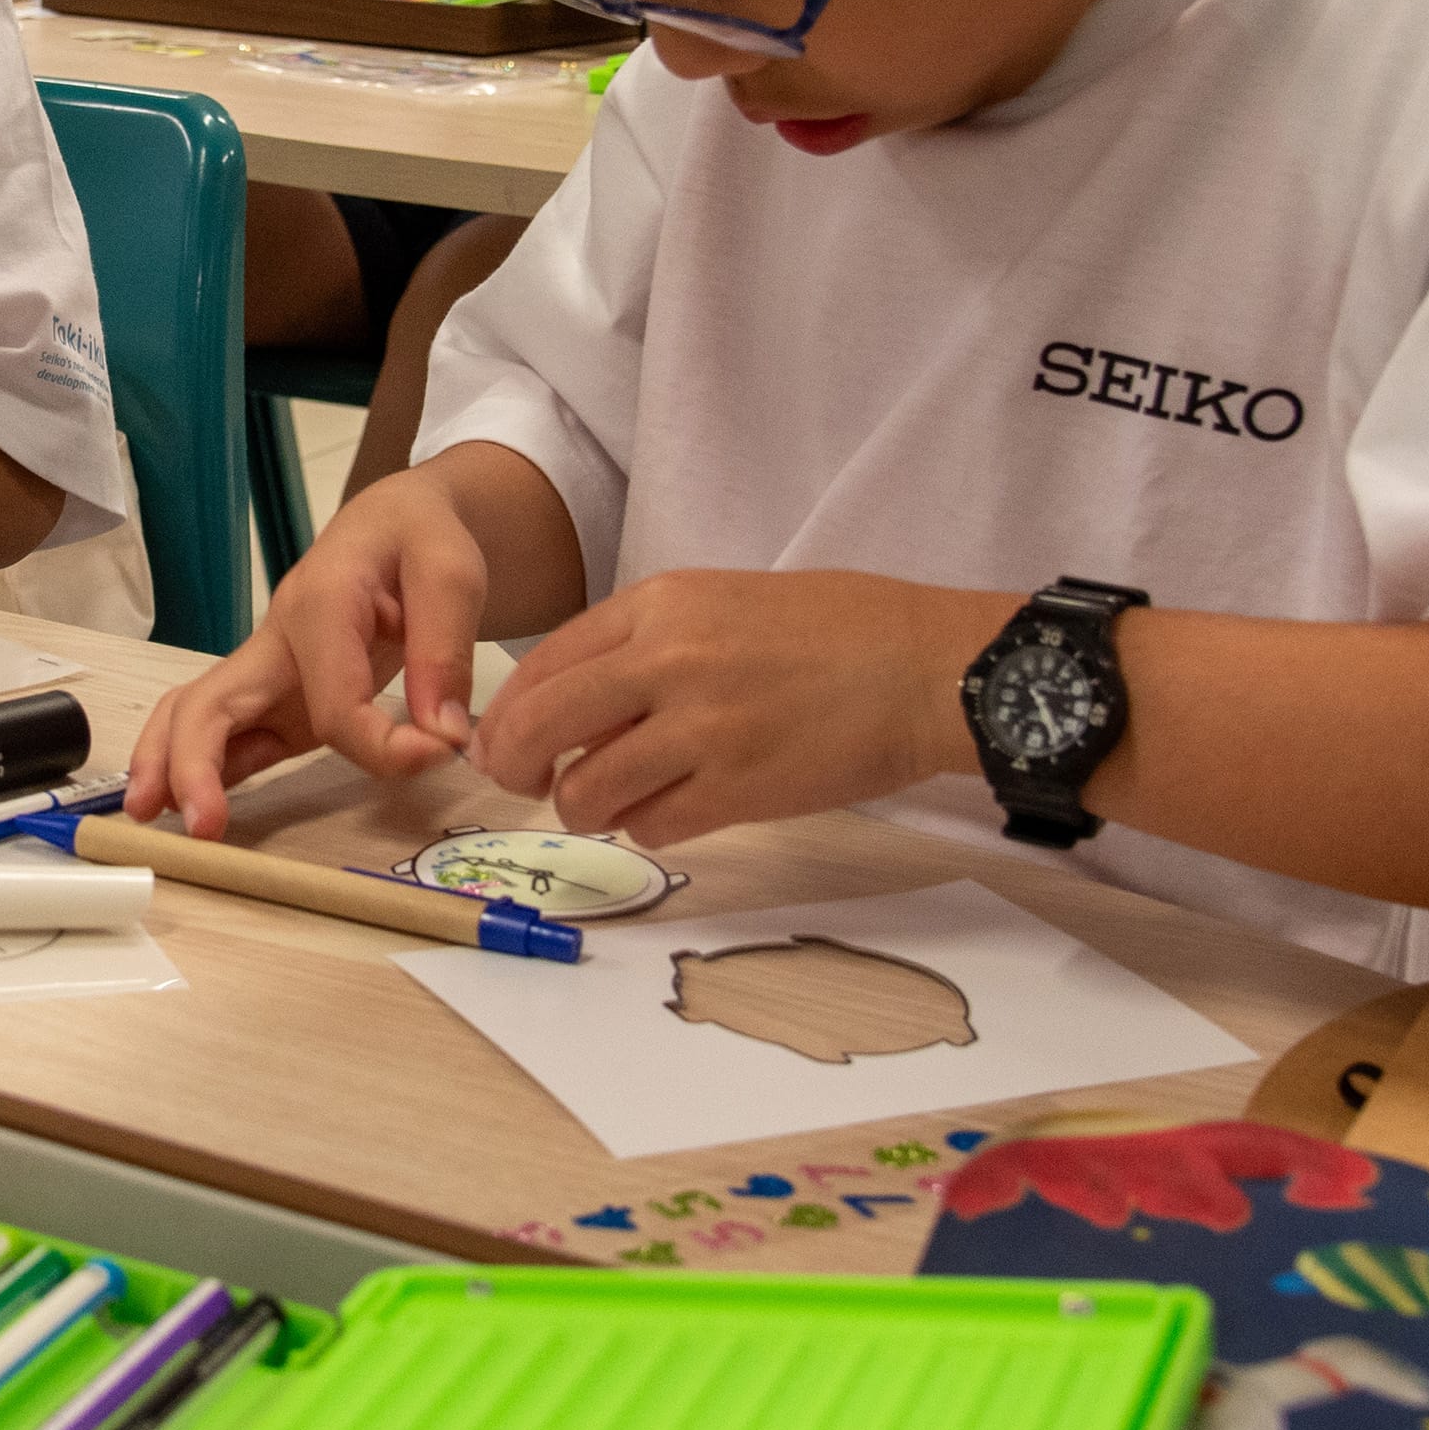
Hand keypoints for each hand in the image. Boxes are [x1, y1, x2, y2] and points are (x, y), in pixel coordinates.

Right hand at [125, 464, 489, 835]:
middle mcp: (276, 639)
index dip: (382, 746)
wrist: (396, 522)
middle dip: (192, 762)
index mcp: (318, 605)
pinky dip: (202, 767)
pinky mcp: (275, 694)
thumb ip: (445, 652)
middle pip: (210, 701)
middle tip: (200, 826)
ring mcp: (268, 669)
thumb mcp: (451, 574)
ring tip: (149, 818)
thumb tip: (441, 735)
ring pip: (197, 714)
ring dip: (169, 765)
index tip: (438, 755)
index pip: (334, 704)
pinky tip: (191, 807)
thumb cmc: (417, 539)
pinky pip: (228, 730)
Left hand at [467, 569, 1000, 847]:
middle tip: (527, 783)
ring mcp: (701, 728)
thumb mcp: (720, 602)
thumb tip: (570, 703)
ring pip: (587, 789)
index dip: (510, 714)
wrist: (923, 665)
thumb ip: (643, 644)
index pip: (543, 665)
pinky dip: (647, 827)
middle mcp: (667, 660)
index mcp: (659, 605)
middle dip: (516, 765)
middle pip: (539, 727)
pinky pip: (651, 826)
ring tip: (614, 801)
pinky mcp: (738, 789)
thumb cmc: (834, 630)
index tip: (505, 741)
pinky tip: (672, 810)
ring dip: (586, 805)